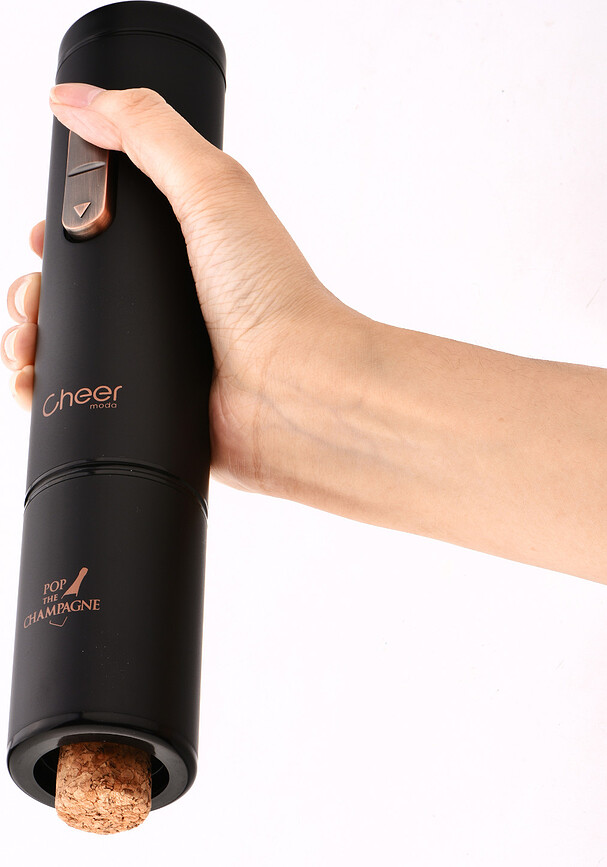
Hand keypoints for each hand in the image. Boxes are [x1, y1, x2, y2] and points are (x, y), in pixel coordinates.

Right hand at [1, 84, 356, 495]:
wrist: (296, 387)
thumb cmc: (272, 294)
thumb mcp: (212, 187)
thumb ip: (148, 132)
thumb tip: (74, 99)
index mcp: (181, 243)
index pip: (103, 226)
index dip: (62, 230)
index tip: (40, 238)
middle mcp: (170, 295)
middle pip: (78, 286)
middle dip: (38, 290)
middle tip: (31, 300)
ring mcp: (162, 348)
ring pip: (72, 341)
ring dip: (32, 340)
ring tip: (24, 347)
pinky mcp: (156, 395)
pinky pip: (87, 392)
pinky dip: (49, 389)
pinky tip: (33, 385)